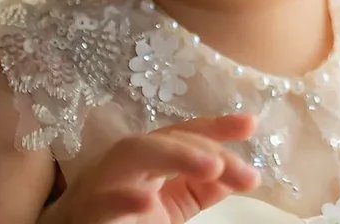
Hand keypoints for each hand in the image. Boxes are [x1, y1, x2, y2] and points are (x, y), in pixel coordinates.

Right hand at [42, 114, 260, 223]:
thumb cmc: (124, 217)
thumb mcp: (173, 204)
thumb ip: (203, 188)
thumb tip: (241, 176)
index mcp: (149, 156)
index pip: (185, 133)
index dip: (217, 126)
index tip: (252, 124)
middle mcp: (127, 160)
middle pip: (165, 138)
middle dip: (204, 146)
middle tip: (240, 169)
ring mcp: (104, 180)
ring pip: (134, 154)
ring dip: (175, 155)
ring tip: (212, 166)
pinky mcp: (87, 209)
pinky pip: (103, 201)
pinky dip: (123, 198)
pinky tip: (147, 199)